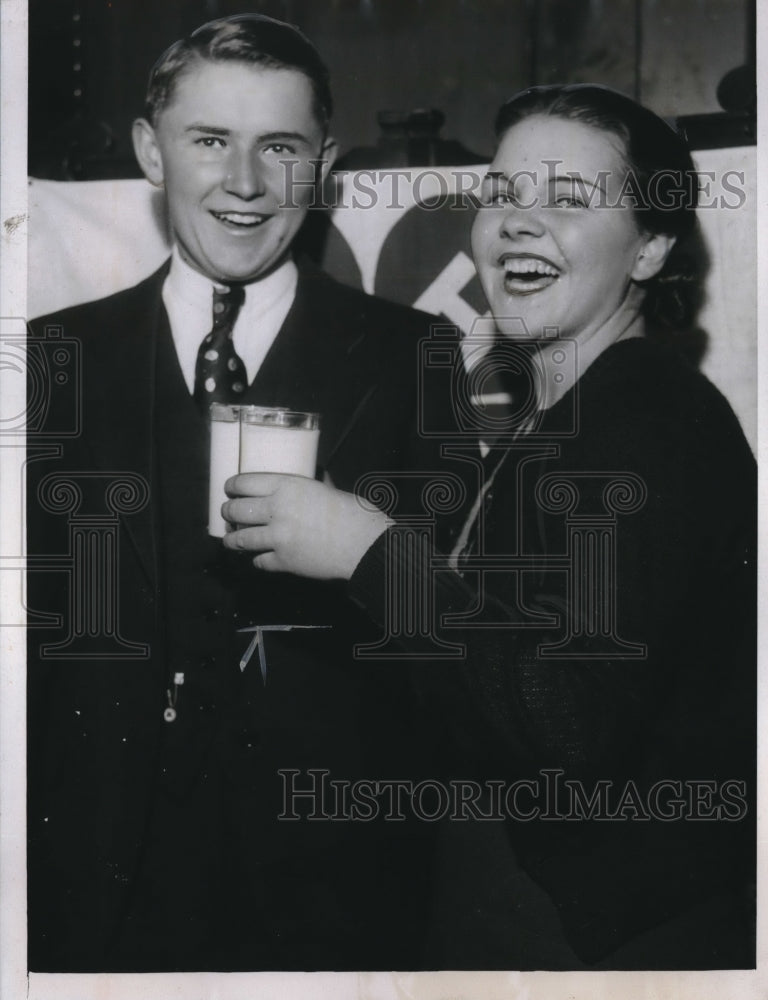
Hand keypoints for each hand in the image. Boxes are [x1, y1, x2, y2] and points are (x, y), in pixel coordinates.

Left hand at [221, 474, 391, 579]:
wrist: (363, 544)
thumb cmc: (352, 512)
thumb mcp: (327, 488)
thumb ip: (312, 483)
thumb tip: (314, 472)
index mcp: (287, 486)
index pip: (244, 482)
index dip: (232, 486)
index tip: (229, 489)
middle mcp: (277, 510)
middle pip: (237, 510)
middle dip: (228, 511)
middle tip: (228, 513)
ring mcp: (278, 538)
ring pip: (241, 539)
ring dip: (232, 539)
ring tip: (231, 540)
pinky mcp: (284, 561)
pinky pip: (260, 562)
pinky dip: (257, 560)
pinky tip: (259, 558)